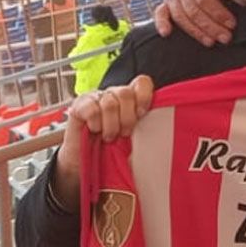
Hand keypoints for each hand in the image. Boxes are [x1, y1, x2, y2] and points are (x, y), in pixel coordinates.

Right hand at [52, 75, 154, 209]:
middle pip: (126, 93)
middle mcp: (113, 94)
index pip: (142, 82)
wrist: (85, 163)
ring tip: (109, 136)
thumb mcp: (134, 139)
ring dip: (111, 125)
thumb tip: (166, 127)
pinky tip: (95, 130)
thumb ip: (145, 127)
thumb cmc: (112, 150)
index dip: (144, 97)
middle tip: (124, 133)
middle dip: (127, 118)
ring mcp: (95, 97)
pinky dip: (96, 124)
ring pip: (110, 103)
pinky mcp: (79, 105)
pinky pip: (92, 109)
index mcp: (129, 98)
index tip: (141, 115)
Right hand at [153, 0, 235, 43]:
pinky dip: (161, 23)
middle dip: (211, 26)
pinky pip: (161, 13)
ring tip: (210, 42)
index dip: (219, 13)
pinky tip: (166, 33)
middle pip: (193, 9)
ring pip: (181, 16)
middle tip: (226, 38)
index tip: (232, 24)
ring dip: (196, 32)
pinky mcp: (166, 2)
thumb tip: (245, 3)